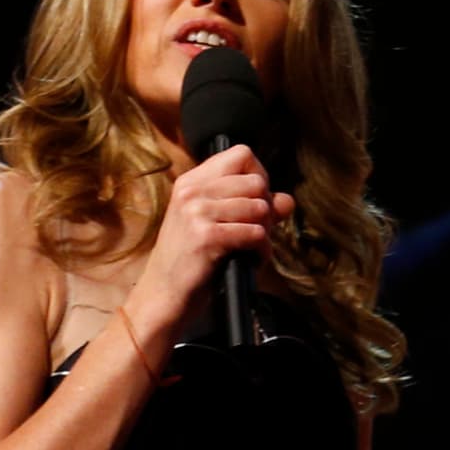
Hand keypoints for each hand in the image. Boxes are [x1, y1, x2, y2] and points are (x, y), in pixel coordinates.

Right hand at [129, 146, 290, 362]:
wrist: (163, 295)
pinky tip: (247, 259)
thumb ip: (254, 207)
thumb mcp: (218, 224)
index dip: (258, 176)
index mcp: (191, 182)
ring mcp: (196, 212)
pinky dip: (260, 251)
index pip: (242, 154)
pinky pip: (256, 233)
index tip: (253, 200)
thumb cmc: (193, 260)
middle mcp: (191, 192)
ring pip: (260, 208)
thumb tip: (286, 201)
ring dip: (264, 233)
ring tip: (248, 247)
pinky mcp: (205, 237)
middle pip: (257, 181)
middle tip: (254, 230)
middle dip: (266, 209)